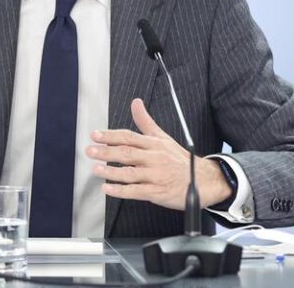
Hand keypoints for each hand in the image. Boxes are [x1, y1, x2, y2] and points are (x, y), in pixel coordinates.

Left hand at [86, 98, 230, 209]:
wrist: (204, 180)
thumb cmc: (179, 159)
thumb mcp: (163, 137)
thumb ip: (145, 121)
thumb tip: (135, 102)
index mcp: (153, 144)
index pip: (129, 137)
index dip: (111, 135)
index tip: (95, 135)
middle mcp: (153, 158)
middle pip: (127, 153)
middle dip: (107, 152)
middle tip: (90, 150)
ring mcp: (155, 175)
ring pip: (130, 173)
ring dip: (112, 171)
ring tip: (96, 169)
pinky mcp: (157, 192)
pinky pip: (137, 191)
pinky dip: (121, 191)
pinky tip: (107, 189)